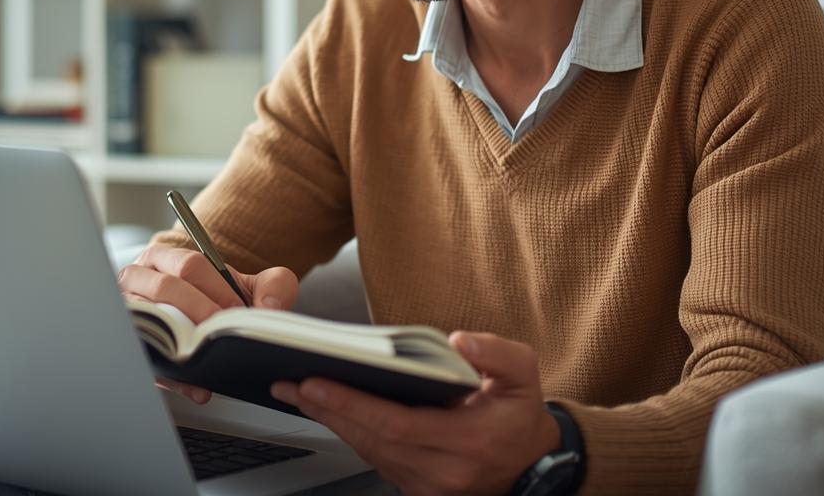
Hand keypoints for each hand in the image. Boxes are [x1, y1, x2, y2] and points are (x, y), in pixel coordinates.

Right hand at [118, 244, 298, 403]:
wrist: (188, 322)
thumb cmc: (210, 300)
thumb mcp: (242, 286)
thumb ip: (271, 286)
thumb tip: (270, 307)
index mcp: (163, 258)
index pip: (189, 266)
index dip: (217, 290)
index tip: (237, 310)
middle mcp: (138, 278)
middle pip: (167, 289)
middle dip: (200, 312)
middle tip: (222, 332)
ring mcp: (128, 311)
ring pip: (152, 321)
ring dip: (182, 341)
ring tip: (208, 355)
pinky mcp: (129, 345)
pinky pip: (147, 358)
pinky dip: (174, 376)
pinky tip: (196, 387)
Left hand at [270, 331, 562, 495]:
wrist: (532, 467)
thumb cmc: (519, 415)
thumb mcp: (523, 375)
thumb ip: (497, 353)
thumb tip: (460, 342)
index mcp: (468, 440)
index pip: (397, 424)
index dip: (353, 404)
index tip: (317, 382)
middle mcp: (443, 470)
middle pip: (372, 440)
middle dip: (328, 409)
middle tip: (291, 383)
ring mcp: (427, 485)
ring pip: (368, 452)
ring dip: (332, 422)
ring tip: (298, 392)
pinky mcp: (417, 489)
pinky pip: (375, 460)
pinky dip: (350, 434)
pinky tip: (328, 412)